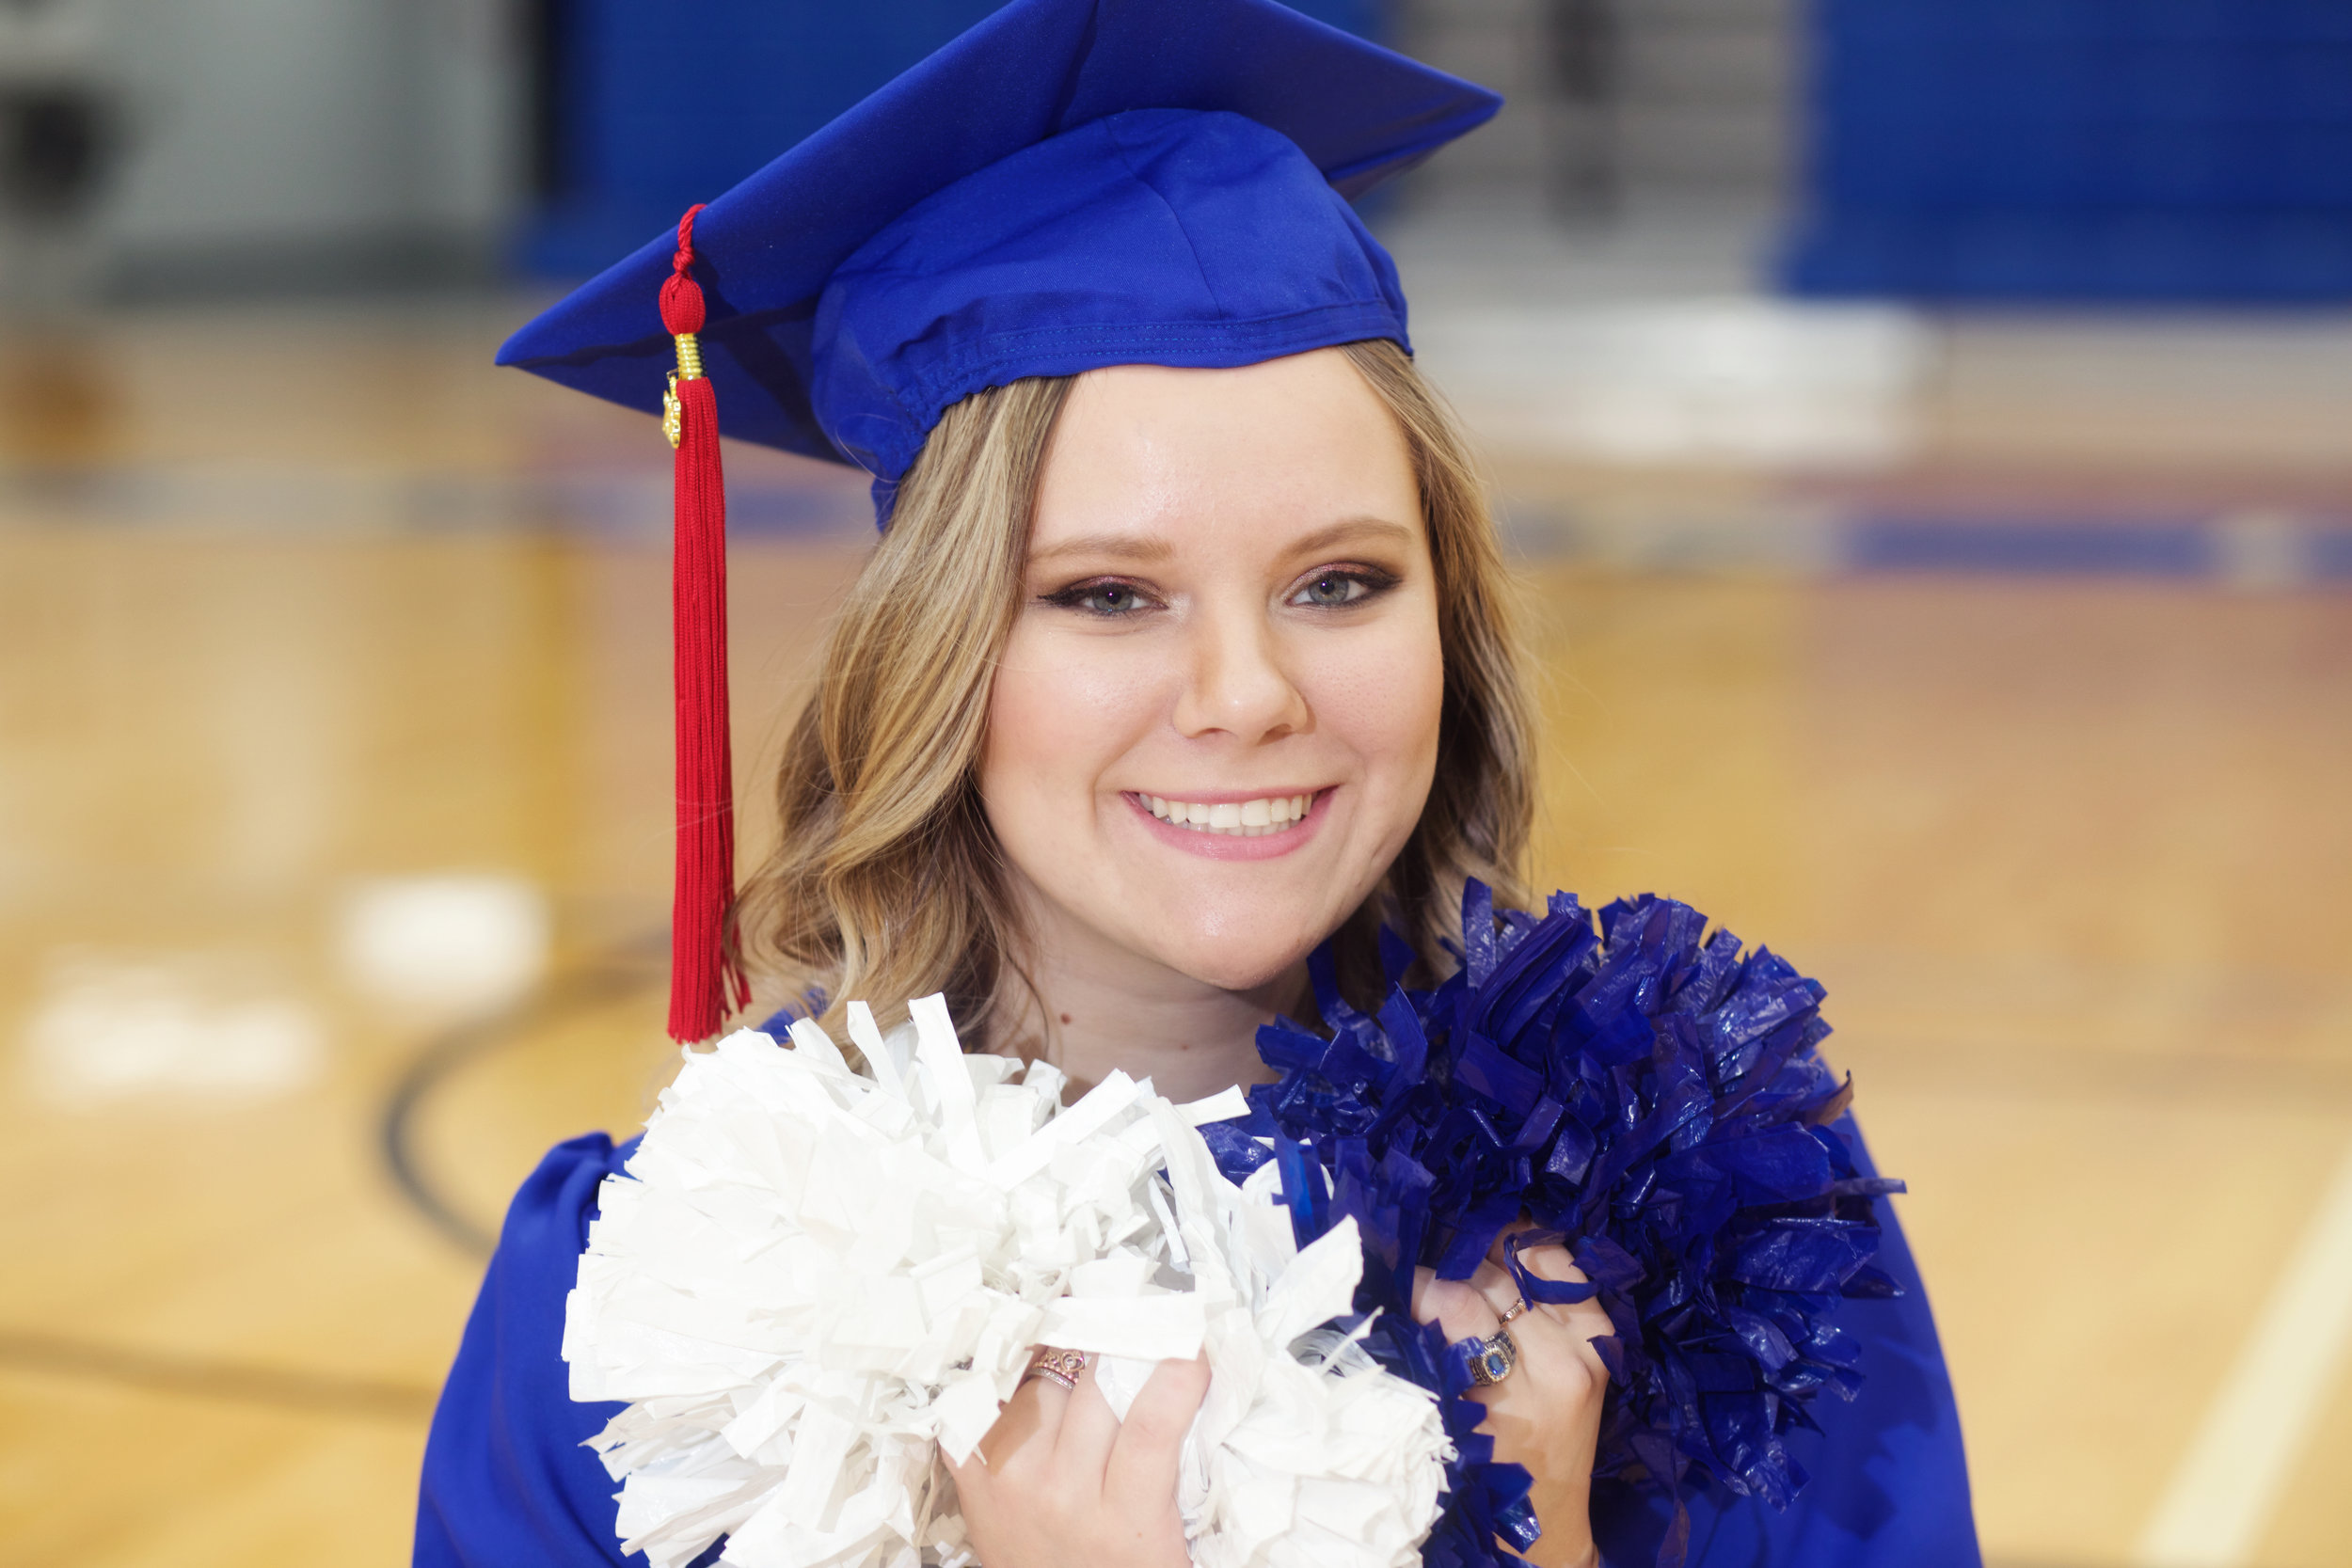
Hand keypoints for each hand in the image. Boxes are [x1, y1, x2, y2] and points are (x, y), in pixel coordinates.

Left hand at [949, 1351, 1210, 1567]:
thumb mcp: (1165, 1530)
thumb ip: (1173, 1458)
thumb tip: (1186, 1370)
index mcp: (1127, 1520)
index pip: (1152, 1422)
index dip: (1179, 1372)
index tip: (1193, 1345)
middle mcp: (1062, 1495)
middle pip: (1095, 1386)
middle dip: (1119, 1356)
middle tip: (1132, 1347)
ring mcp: (1011, 1481)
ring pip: (1042, 1379)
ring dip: (1066, 1371)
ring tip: (1079, 1385)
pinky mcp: (974, 1476)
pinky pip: (985, 1399)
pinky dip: (1007, 1386)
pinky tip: (1026, 1387)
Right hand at [1415, 1225, 1612, 1567]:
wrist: (1548, 1524)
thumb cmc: (1485, 1481)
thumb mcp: (1446, 1424)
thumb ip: (1430, 1356)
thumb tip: (1403, 1289)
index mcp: (1514, 1394)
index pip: (1457, 1302)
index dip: (1419, 1282)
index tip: (1396, 1279)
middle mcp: (1561, 1365)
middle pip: (1491, 1278)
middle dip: (1449, 1265)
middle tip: (1424, 1269)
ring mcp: (1588, 1347)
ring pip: (1530, 1261)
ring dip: (1489, 1253)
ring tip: (1462, 1257)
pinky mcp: (1603, 1338)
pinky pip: (1567, 1270)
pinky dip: (1534, 1253)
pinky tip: (1506, 1252)